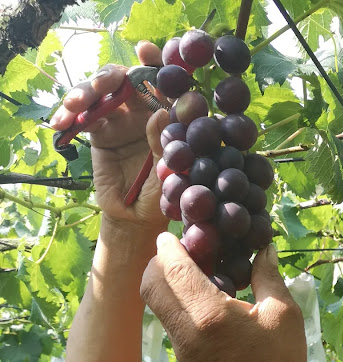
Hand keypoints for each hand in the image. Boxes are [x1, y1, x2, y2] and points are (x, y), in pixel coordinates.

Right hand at [50, 42, 168, 228]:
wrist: (135, 217)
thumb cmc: (160, 196)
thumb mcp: (167, 172)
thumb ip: (163, 143)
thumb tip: (160, 112)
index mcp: (167, 116)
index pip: (163, 84)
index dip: (155, 63)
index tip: (145, 49)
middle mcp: (144, 112)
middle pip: (126, 80)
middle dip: (110, 75)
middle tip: (103, 82)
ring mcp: (120, 119)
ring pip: (100, 92)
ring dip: (85, 91)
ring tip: (75, 104)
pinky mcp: (98, 130)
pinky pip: (82, 114)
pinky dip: (68, 114)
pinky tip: (61, 121)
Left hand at [140, 233, 310, 361]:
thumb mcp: (283, 313)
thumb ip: (268, 275)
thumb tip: (263, 248)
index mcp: (210, 315)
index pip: (172, 268)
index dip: (169, 246)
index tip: (175, 231)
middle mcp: (186, 330)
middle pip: (150, 285)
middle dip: (159, 261)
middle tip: (183, 249)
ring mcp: (181, 346)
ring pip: (155, 302)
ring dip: (165, 280)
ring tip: (194, 269)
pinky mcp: (183, 357)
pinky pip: (169, 318)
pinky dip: (174, 299)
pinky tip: (201, 295)